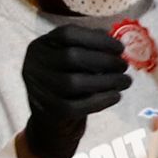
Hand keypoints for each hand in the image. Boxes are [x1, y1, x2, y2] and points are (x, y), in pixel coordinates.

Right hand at [19, 19, 132, 157]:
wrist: (51, 123)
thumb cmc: (68, 84)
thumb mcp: (73, 62)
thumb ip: (89, 47)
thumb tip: (114, 37)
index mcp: (39, 46)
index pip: (66, 34)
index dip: (96, 39)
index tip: (120, 47)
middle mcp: (32, 66)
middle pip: (70, 57)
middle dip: (104, 60)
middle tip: (124, 66)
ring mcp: (38, 90)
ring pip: (73, 82)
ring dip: (106, 81)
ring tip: (125, 81)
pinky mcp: (48, 112)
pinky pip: (76, 106)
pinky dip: (100, 101)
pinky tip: (116, 96)